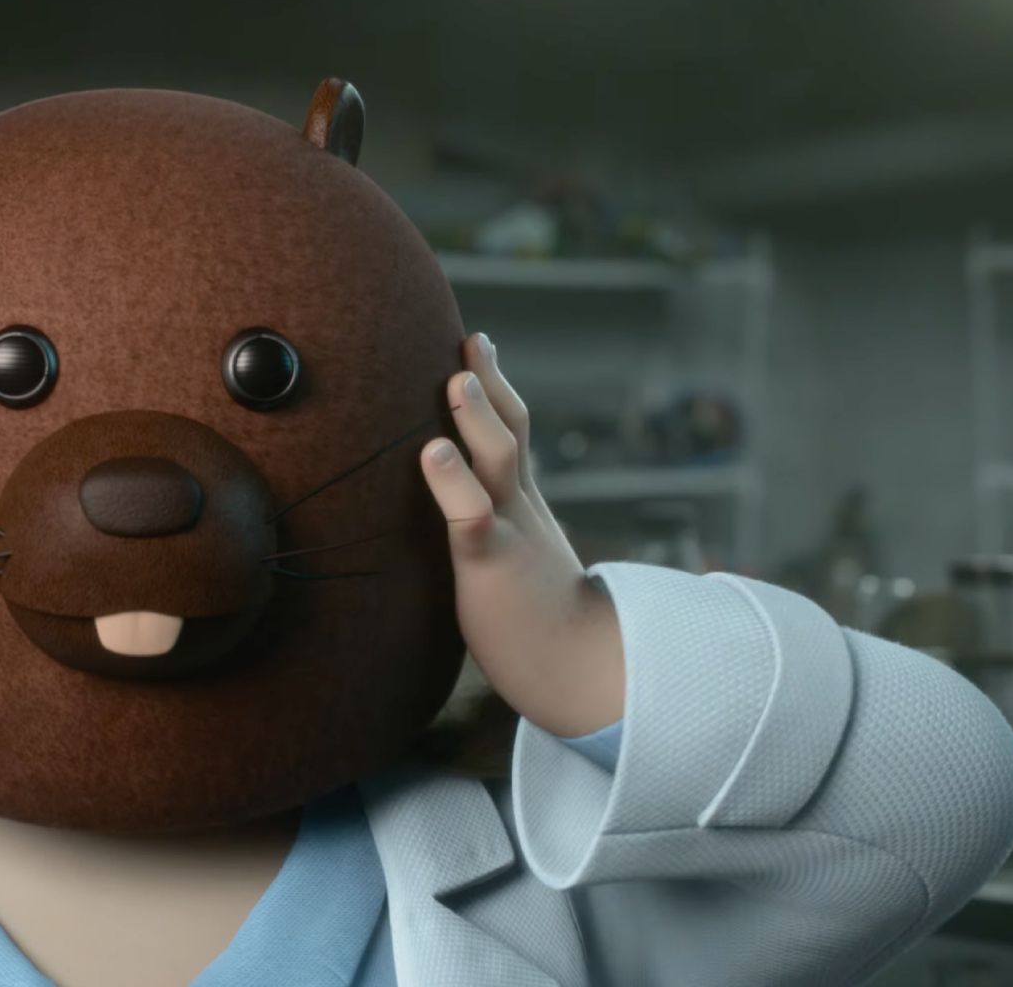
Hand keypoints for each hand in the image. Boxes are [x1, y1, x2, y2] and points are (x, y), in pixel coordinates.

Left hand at [418, 332, 624, 737]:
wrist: (579, 674)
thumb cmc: (539, 626)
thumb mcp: (514, 564)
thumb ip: (492, 534)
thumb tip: (472, 521)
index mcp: (523, 508)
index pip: (512, 437)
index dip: (496, 392)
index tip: (478, 348)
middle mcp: (521, 510)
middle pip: (511, 432)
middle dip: (491, 383)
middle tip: (475, 339)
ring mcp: (511, 533)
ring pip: (498, 463)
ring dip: (478, 418)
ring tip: (458, 379)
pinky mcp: (492, 565)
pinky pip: (472, 516)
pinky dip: (452, 481)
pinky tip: (433, 452)